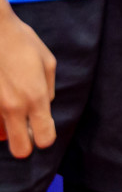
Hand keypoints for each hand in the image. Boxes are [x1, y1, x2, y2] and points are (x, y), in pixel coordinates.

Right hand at [0, 9, 56, 157]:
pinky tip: (1, 97)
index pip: (44, 138)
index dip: (45, 136)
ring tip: (10, 104)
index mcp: (35, 98)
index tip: (42, 127)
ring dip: (6, 128)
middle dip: (25, 143)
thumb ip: (48, 89)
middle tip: (25, 126)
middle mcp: (12, 107)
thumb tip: (44, 105)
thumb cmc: (21, 41)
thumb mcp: (47, 62)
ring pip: (0, 136)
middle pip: (20, 150)